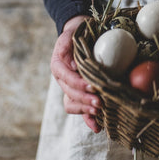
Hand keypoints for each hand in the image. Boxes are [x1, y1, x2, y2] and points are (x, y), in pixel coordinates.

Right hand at [50, 15, 101, 132]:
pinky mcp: (79, 93)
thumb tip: (73, 67)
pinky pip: (80, 109)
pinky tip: (97, 126)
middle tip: (100, 102)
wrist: (81, 33)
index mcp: (58, 65)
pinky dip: (87, 119)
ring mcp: (70, 88)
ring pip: (72, 104)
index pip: (67, 79)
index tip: (93, 86)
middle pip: (70, 94)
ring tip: (99, 111)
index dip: (79, 84)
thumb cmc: (78, 33)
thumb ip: (68, 48)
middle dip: (85, 100)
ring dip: (85, 110)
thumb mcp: (71, 34)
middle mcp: (62, 79)